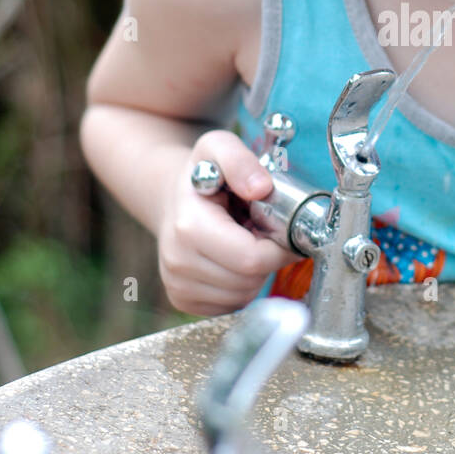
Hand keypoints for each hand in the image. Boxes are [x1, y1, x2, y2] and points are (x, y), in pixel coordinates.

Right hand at [157, 131, 301, 316]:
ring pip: (243, 296)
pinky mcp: (183, 300)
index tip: (283, 230)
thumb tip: (261, 187)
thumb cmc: (203, 174)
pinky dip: (242, 286)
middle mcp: (177, 262)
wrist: (171, 198)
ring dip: (255, 273)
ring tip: (245, 243)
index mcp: (189, 227)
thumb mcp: (219, 147)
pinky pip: (231, 306)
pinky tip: (233, 261)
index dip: (278, 248)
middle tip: (263, 234)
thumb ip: (240, 160)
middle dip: (267, 259)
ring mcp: (177, 285)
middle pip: (249, 280)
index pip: (251, 259)